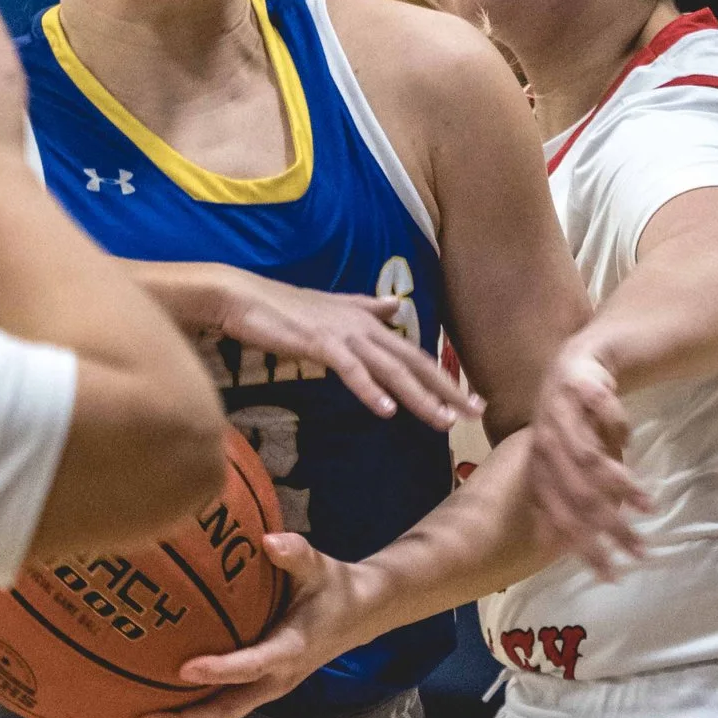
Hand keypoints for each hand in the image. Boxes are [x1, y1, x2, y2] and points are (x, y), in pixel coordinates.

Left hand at [121, 535, 350, 717]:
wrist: (356, 616)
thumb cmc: (330, 587)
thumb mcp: (319, 566)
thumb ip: (295, 553)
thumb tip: (269, 541)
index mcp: (290, 649)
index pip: (253, 664)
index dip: (220, 669)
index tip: (183, 669)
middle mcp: (276, 678)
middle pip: (228, 709)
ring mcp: (265, 689)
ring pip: (220, 717)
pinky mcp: (255, 690)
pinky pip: (220, 710)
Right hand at [201, 271, 467, 427]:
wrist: (242, 297)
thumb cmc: (283, 307)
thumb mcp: (333, 308)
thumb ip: (367, 308)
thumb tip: (395, 305)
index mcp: (369, 322)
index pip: (416, 355)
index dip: (445, 378)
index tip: (472, 401)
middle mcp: (364, 326)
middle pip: (414, 363)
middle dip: (447, 390)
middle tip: (475, 415)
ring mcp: (342, 334)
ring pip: (390, 369)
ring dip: (417, 396)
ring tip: (441, 420)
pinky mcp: (318, 343)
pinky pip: (350, 370)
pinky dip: (370, 390)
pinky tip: (386, 410)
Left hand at [527, 339, 646, 578]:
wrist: (578, 363)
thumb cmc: (572, 422)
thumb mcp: (562, 463)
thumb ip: (563, 498)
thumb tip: (557, 546)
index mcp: (538, 466)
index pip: (559, 514)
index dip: (584, 546)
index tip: (610, 573)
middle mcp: (545, 443)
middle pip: (579, 495)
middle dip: (610, 527)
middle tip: (639, 550)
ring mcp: (560, 414)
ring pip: (590, 458)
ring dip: (621, 485)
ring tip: (647, 506)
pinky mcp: (580, 385)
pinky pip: (604, 412)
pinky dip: (618, 429)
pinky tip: (631, 443)